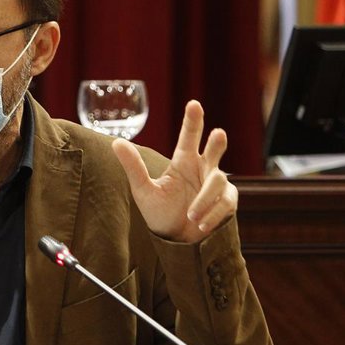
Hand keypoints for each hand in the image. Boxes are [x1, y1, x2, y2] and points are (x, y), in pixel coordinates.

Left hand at [112, 99, 236, 243]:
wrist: (174, 241)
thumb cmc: (159, 212)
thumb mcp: (143, 190)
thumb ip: (133, 166)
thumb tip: (116, 142)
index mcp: (183, 161)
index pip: (189, 137)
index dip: (192, 121)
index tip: (194, 104)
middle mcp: (202, 168)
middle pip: (214, 149)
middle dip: (216, 142)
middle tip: (218, 133)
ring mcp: (217, 184)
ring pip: (217, 181)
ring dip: (203, 199)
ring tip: (190, 215)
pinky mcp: (227, 201)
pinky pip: (225, 202)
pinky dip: (212, 213)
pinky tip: (200, 224)